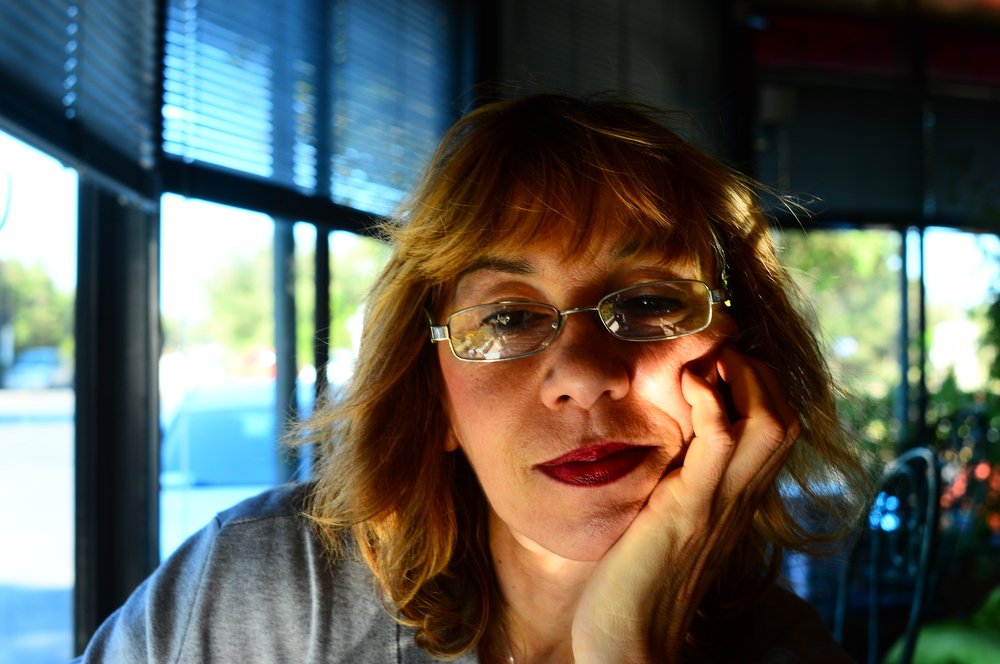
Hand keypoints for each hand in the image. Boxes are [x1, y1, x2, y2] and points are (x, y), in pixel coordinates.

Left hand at [571, 347, 800, 662]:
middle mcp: (740, 496)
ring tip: (708, 365)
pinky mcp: (689, 507)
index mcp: (736, 496)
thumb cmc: (637, 578)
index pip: (778, 426)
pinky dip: (710, 401)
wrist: (629, 637)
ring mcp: (719, 501)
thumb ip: (680, 481)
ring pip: (772, 422)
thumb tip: (667, 446)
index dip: (759, 385)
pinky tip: (687, 386)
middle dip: (759, 371)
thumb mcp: (668, 516)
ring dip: (744, 378)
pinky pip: (720, 440)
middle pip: (788, 416)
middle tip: (716, 357)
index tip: (719, 364)